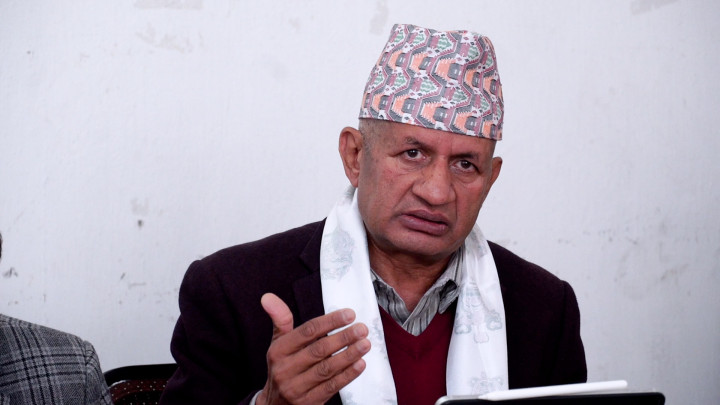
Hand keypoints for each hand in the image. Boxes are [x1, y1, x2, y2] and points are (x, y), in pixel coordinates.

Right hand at [256, 293, 370, 404]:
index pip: (307, 332)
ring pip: (326, 369)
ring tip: (365, 344)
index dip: (329, 322)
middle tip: (362, 329)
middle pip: (318, 350)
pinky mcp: (308, 402)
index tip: (349, 314)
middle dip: (343, 338)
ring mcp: (296, 388)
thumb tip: (268, 297)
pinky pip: (331, 387)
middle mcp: (285, 369)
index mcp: (279, 350)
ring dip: (348, 355)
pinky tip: (360, 364)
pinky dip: (347, 375)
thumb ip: (280, 319)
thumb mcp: (278, 343)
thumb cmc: (282, 367)